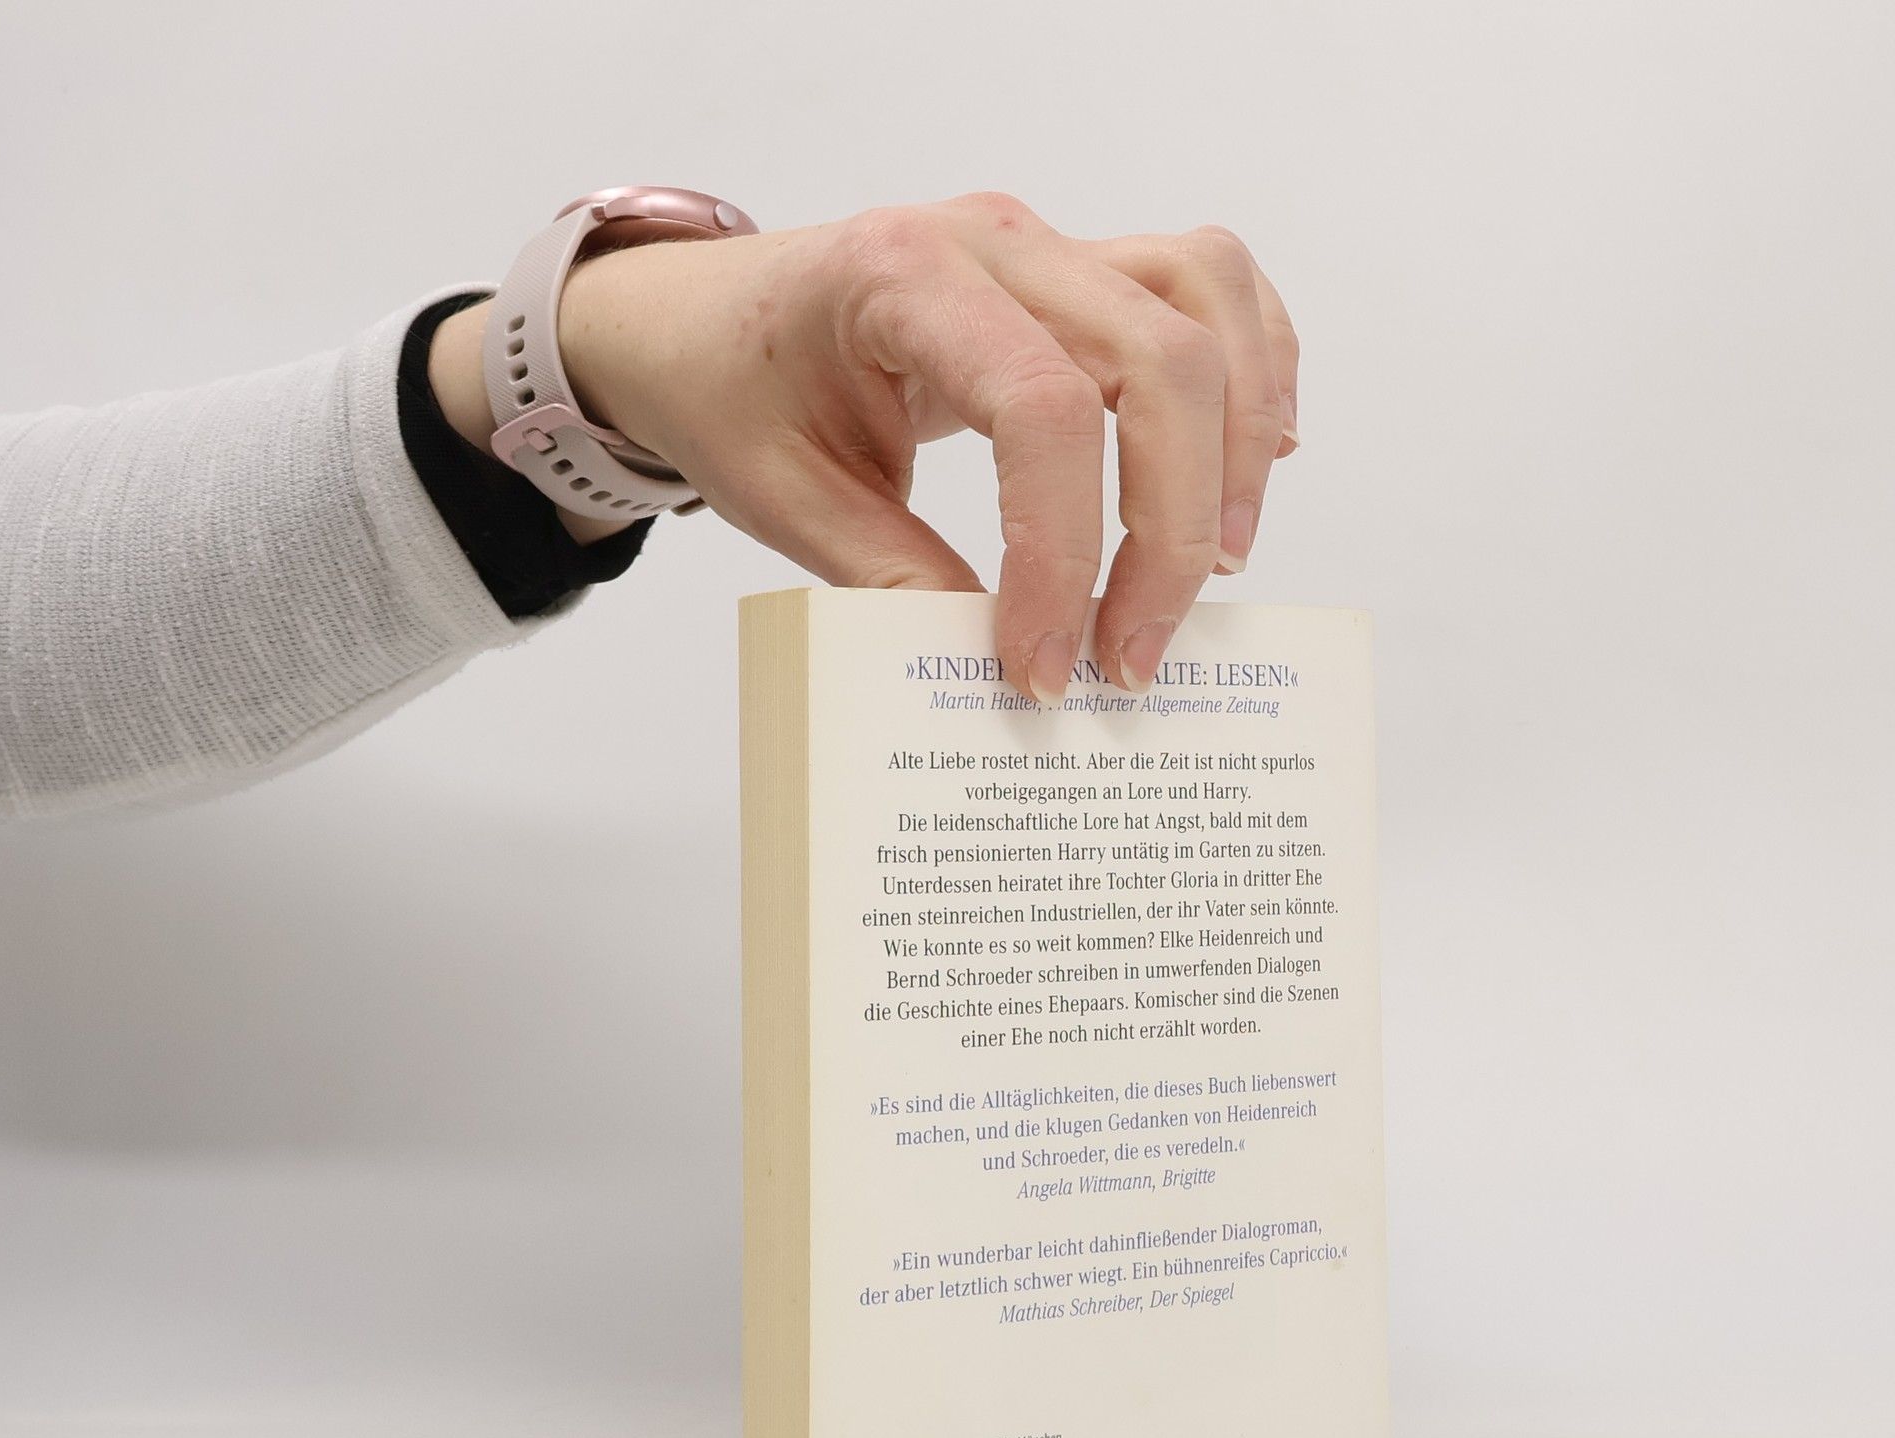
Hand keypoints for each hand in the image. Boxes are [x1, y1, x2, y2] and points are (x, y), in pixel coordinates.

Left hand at [435, 193, 1298, 703]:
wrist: (705, 319)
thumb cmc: (736, 394)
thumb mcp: (786, 503)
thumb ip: (891, 580)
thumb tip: (999, 666)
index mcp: (901, 279)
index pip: (1042, 409)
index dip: (1065, 554)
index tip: (1043, 667)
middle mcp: (995, 242)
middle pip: (1158, 361)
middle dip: (1168, 531)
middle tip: (1132, 656)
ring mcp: (1048, 245)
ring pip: (1205, 307)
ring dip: (1234, 446)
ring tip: (1214, 568)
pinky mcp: (1080, 270)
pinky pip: (1210, 286)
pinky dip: (1256, 366)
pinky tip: (1261, 455)